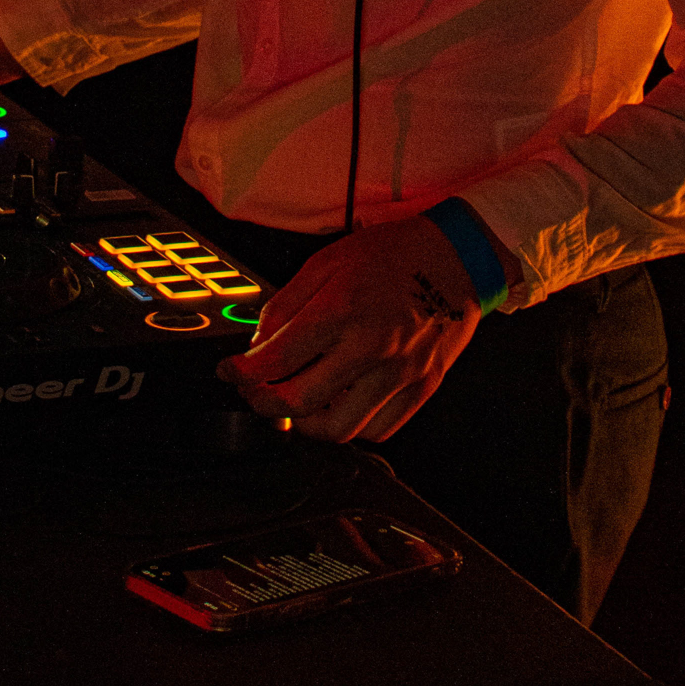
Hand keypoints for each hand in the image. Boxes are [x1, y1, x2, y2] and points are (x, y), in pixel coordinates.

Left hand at [218, 216, 490, 444]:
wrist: (456, 258)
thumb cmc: (392, 255)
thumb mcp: (326, 263)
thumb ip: (285, 306)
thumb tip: (257, 347)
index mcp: (342, 309)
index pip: (276, 359)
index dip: (240, 373)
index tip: (228, 372)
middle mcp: (372, 347)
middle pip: (299, 403)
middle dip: (263, 403)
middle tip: (255, 392)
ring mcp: (400, 373)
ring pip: (338, 429)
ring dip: (306, 423)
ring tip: (297, 402)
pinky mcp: (422, 388)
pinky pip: (377, 430)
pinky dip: (350, 425)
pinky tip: (339, 403)